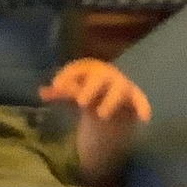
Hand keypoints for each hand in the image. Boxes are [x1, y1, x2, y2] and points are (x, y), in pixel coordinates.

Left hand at [40, 59, 150, 184]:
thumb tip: (41, 91)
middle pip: (100, 76)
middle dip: (90, 87)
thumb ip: (61, 93)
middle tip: (80, 102)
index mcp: (92, 70)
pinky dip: (143, 107)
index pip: (80, 67)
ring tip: (101, 114)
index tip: (56, 87)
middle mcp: (108, 75)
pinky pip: (140, 101)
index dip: (68, 75)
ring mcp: (122, 86)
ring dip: (110, 100)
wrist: (114, 109)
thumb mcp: (74, 95)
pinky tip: (144, 118)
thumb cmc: (91, 97)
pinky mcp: (135, 99)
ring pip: (119, 88)